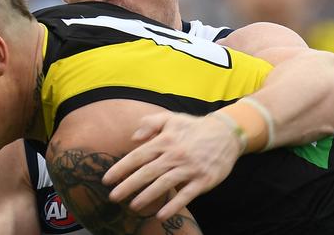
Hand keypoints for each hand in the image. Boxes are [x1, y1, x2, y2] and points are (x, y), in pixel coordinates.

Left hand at [102, 111, 241, 220]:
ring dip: (146, 196)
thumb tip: (133, 138)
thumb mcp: (171, 118)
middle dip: (128, 186)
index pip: (138, 156)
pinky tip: (160, 215)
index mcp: (165, 140)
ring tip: (133, 206)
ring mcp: (189, 168)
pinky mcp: (203, 180)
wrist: (226, 133)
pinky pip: (186, 195)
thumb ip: (150, 123)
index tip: (107, 179)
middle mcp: (175, 155)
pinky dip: (173, 205)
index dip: (121, 168)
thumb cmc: (194, 127)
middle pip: (147, 172)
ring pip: (164, 184)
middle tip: (113, 197)